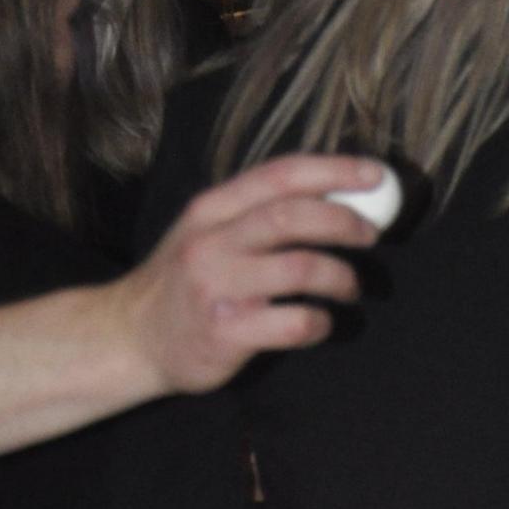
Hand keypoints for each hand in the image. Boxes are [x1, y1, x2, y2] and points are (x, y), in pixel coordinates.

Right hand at [126, 154, 385, 392]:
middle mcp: (211, 241)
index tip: (377, 175)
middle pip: (292, 216)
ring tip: (350, 287)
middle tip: (371, 235)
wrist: (131, 337)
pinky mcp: (226, 332)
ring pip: (301, 268)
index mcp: (211, 208)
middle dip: (343, 221)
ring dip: (341, 277)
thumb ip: (255, 212)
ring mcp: (217, 287)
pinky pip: (294, 322)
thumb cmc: (184, 282)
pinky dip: (320, 322)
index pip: (280, 175)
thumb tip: (335, 194)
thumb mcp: (206, 232)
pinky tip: (319, 324)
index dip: (334, 171)